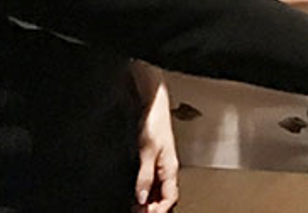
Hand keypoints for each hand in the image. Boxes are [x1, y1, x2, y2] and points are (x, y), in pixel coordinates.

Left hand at [133, 69, 178, 212]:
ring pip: (159, 191)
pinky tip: (136, 195)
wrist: (152, 105)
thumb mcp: (147, 152)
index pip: (171, 197)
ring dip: (149, 202)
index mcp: (171, 168)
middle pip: (165, 197)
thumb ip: (145, 176)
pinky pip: (152, 183)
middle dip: (154, 209)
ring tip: (135, 208)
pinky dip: (145, 192)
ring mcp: (160, 165)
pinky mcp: (153, 160)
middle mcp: (167, 168)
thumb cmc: (154, 123)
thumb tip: (142, 198)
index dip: (160, 210)